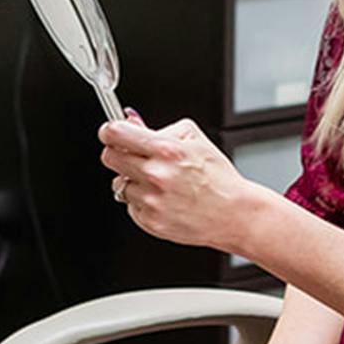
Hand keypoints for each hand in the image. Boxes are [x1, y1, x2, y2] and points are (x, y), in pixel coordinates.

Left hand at [100, 116, 260, 252]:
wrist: (233, 213)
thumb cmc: (218, 177)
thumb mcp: (194, 139)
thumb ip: (161, 129)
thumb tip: (132, 123)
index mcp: (166, 150)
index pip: (115, 134)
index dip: (109, 131)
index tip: (110, 133)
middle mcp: (156, 175)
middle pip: (109, 157)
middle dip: (118, 154)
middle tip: (134, 156)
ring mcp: (151, 200)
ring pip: (119, 184)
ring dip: (133, 181)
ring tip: (159, 183)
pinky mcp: (150, 221)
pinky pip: (131, 206)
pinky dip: (142, 201)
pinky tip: (163, 199)